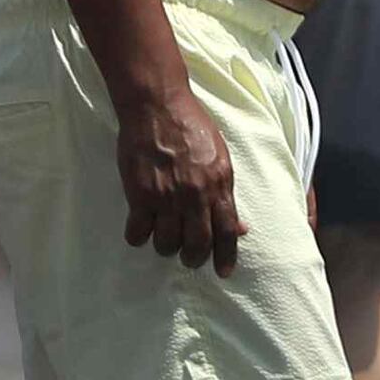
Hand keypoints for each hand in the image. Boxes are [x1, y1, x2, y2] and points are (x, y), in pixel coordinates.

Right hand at [115, 88, 244, 274]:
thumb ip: (227, 194)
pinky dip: (138, 236)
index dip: (226, 257)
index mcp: (219, 186)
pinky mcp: (140, 195)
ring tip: (163, 237)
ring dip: (165, 246)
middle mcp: (195, 196)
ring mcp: (166, 197)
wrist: (158, 107)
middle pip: (197, 244)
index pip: (227, 232)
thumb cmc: (192, 127)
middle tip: (188, 258)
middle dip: (193, 258)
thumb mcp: (220, 158)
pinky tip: (140, 228)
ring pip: (167, 243)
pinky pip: (138, 232)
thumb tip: (240, 227)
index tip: (223, 272)